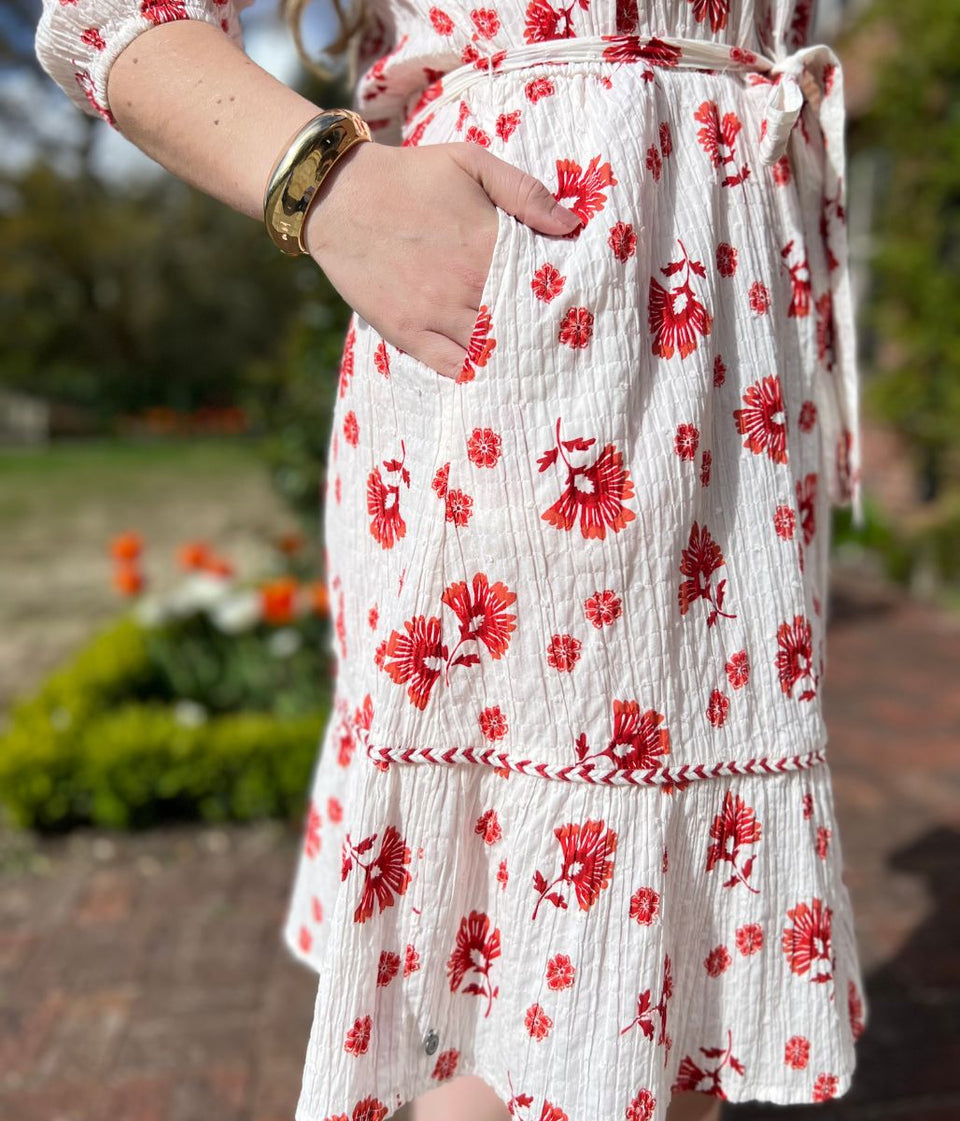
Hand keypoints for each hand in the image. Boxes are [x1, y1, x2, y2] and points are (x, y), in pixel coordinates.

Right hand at [302, 140, 582, 380]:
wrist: (338, 196)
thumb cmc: (410, 175)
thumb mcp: (471, 162)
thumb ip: (524, 192)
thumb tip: (571, 225)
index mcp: (489, 246)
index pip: (542, 285)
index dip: (561, 297)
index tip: (574, 303)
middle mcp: (465, 286)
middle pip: (520, 324)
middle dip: (541, 332)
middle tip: (558, 340)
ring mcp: (435, 314)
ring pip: (488, 351)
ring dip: (510, 357)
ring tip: (531, 362)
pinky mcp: (408, 333)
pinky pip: (450, 367)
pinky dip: (472, 373)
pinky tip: (487, 372)